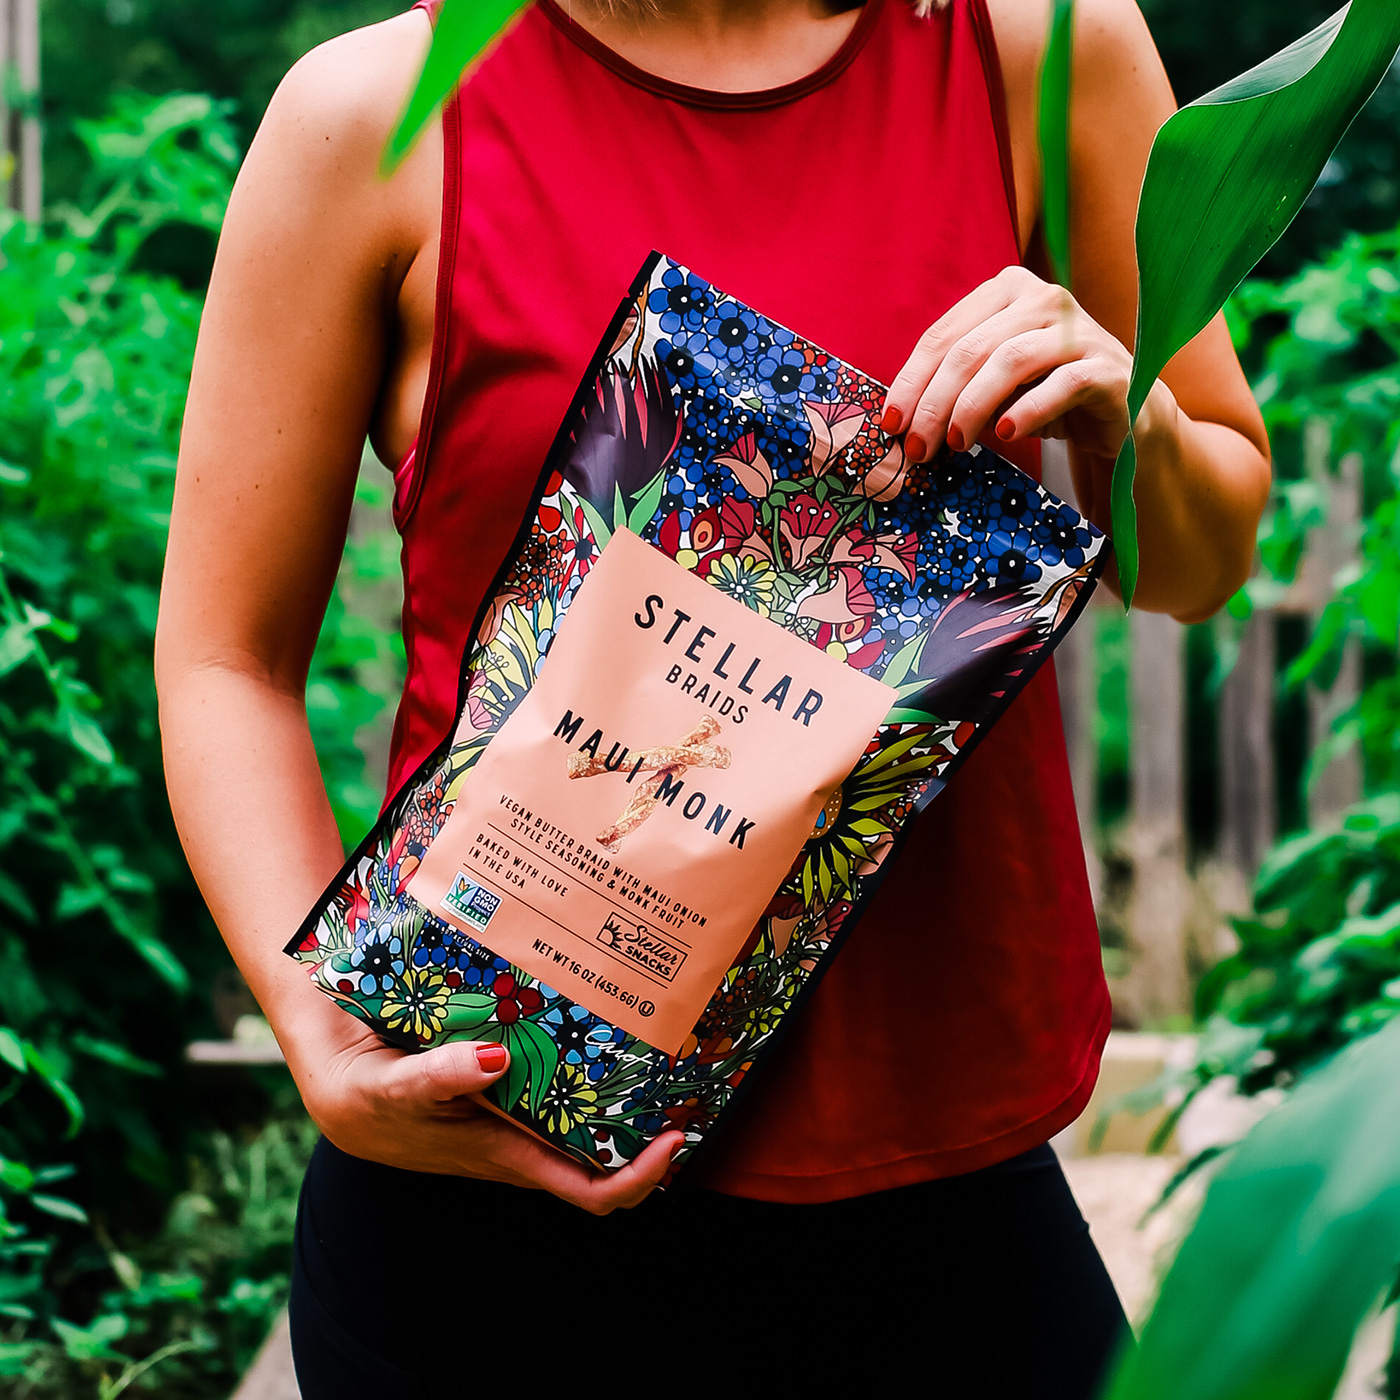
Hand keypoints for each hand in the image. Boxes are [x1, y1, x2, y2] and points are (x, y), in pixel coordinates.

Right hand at [289, 1017, 683, 1213]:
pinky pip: (562, 1090)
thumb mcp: (395, 1085)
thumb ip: (439, 1076)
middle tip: (686, 1083)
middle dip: (649, 1134)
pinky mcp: (508, 1090)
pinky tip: (598, 1026)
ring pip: (586, 1123)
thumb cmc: (368, 1096)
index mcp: (507, 1155)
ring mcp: (518, 1118)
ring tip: (660, 1050)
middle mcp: (523, 1142)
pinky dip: (587, 1069)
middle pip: (604, 1160)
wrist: (339, 1079)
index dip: (640, 1178)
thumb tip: (496, 1062)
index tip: (675, 1140)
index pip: (590, 1191)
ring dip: (624, 1100)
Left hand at [880, 266, 1134, 464]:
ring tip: (956, 444)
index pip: (943, 335)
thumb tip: (903, 421)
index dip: (911, 381)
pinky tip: (1008, 435)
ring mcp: (1079, 329)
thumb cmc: (1044, 395)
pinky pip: (1061, 384)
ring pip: (1010, 361)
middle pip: (970, 350)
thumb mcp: (992, 386)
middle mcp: (1044, 299)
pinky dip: (1029, 410)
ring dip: (973, 407)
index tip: (890, 424)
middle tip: (918, 447)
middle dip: (935, 402)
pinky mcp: (1106, 366)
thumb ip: (954, 389)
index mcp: (1006, 292)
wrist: (1121, 413)